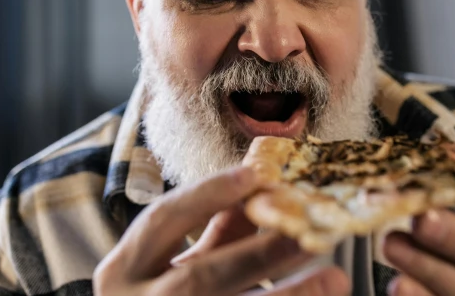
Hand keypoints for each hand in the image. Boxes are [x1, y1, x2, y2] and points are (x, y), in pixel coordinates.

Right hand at [93, 166, 349, 294]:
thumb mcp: (169, 263)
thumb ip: (213, 231)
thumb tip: (260, 192)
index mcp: (122, 271)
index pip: (161, 221)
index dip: (206, 195)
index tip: (254, 175)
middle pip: (201, 277)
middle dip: (259, 252)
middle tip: (310, 233)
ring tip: (333, 278)